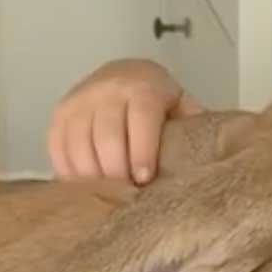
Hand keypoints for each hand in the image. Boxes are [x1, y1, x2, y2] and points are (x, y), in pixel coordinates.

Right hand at [47, 58, 203, 185]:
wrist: (124, 74)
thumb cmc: (159, 101)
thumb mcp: (181, 106)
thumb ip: (194, 128)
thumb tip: (212, 162)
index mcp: (143, 86)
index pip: (140, 120)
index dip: (142, 152)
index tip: (145, 180)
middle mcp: (107, 90)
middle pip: (106, 137)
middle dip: (117, 172)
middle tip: (128, 197)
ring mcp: (79, 101)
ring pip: (79, 145)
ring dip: (93, 177)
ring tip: (109, 197)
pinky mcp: (60, 115)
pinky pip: (58, 148)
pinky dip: (69, 172)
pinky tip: (85, 189)